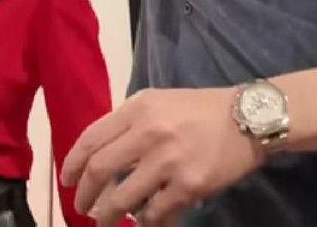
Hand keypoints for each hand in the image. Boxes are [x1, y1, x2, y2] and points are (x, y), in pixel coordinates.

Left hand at [62, 87, 263, 224]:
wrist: (248, 118)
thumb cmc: (200, 110)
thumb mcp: (159, 101)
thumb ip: (129, 122)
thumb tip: (99, 154)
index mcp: (138, 108)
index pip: (91, 139)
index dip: (73, 164)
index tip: (68, 180)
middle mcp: (148, 132)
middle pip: (100, 171)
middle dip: (85, 196)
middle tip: (83, 208)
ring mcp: (168, 161)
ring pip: (122, 199)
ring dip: (109, 216)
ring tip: (107, 221)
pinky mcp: (188, 185)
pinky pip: (153, 212)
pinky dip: (144, 220)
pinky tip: (145, 219)